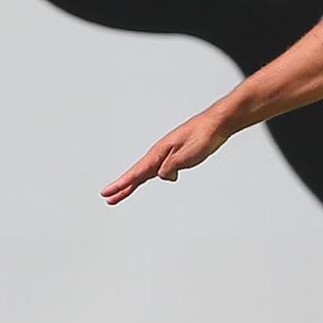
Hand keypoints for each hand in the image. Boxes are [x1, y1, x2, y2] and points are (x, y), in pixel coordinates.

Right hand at [101, 111, 229, 204]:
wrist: (215, 124)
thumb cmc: (202, 136)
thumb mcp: (186, 155)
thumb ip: (171, 166)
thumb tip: (162, 175)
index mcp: (158, 153)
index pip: (136, 173)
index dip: (121, 184)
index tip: (107, 193)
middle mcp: (159, 154)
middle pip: (137, 174)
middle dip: (122, 187)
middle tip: (109, 198)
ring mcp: (166, 154)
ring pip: (146, 172)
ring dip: (133, 184)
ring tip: (121, 194)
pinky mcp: (175, 156)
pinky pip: (159, 169)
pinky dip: (152, 176)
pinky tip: (152, 177)